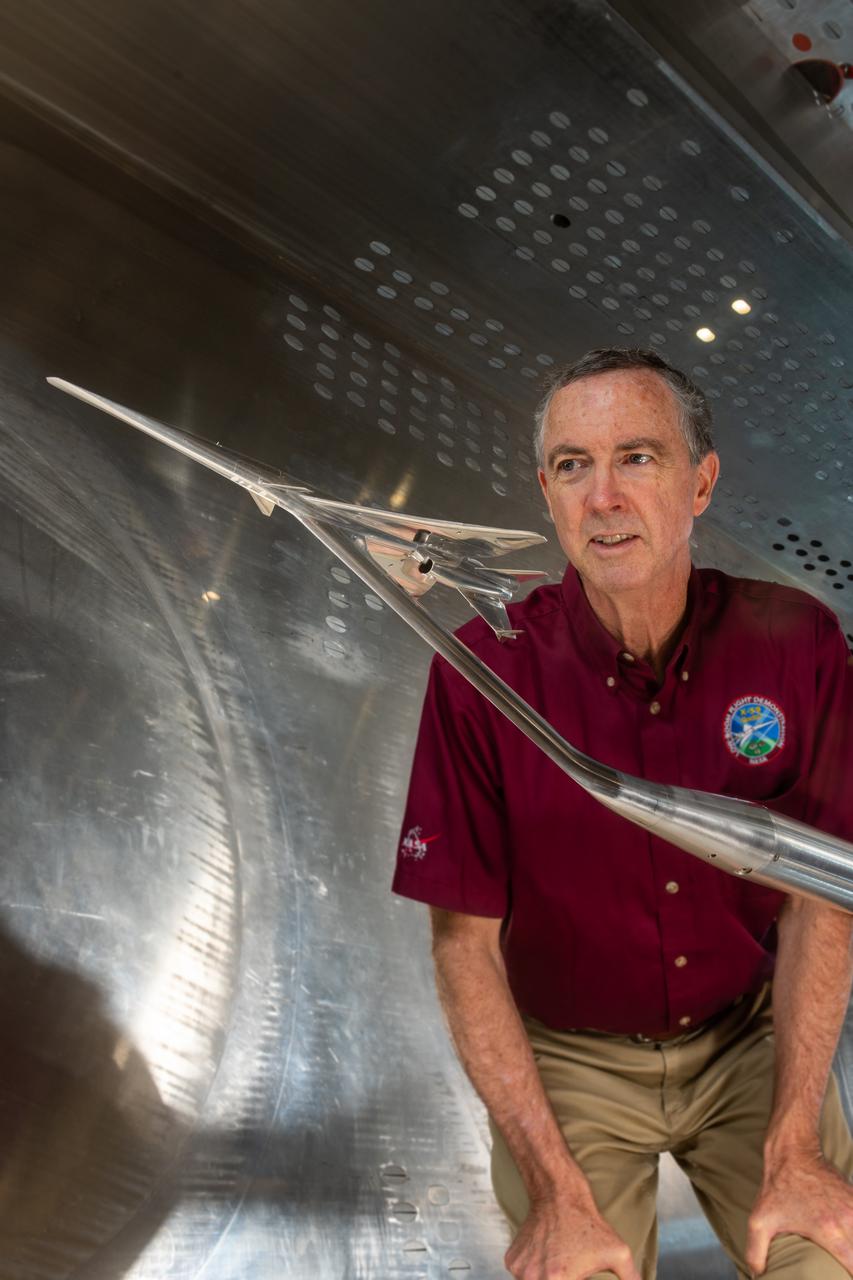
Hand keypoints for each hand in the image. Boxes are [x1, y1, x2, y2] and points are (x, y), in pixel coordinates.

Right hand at [504, 1193, 641, 1278]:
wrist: (557, 1195)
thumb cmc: (589, 1225)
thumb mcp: (619, 1254)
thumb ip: (633, 1279)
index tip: (577, 1275)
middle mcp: (534, 1277)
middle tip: (568, 1270)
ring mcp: (520, 1270)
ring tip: (559, 1264)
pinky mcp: (511, 1261)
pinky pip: (522, 1277)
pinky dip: (534, 1273)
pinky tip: (547, 1258)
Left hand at [745, 1149, 852, 1275]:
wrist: (793, 1152)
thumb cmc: (777, 1187)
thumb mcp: (760, 1221)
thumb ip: (756, 1251)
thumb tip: (757, 1275)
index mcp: (829, 1232)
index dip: (848, 1276)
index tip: (840, 1276)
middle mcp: (848, 1220)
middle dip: (852, 1263)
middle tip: (841, 1268)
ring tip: (844, 1253)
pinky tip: (847, 1238)